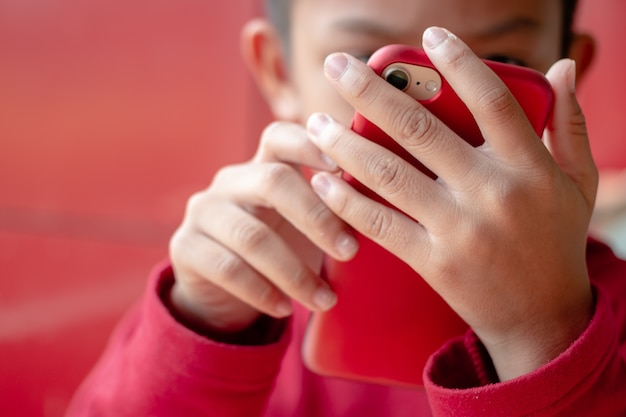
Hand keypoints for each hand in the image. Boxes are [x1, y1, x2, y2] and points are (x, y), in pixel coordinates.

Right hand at [168, 122, 356, 333]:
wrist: (224, 289)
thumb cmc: (280, 247)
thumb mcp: (303, 225)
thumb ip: (331, 208)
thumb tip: (383, 205)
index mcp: (262, 166)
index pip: (280, 136)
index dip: (311, 145)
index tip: (345, 167)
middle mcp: (230, 181)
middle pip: (272, 183)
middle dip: (317, 219)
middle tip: (350, 252)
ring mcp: (203, 212)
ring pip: (252, 237)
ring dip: (294, 272)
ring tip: (325, 301)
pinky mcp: (185, 248)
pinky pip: (228, 269)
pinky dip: (263, 291)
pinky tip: (285, 308)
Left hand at [307, 27, 596, 379]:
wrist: (542, 318)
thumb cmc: (555, 241)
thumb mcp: (576, 183)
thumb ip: (570, 124)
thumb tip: (561, 67)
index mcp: (529, 167)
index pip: (491, 100)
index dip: (459, 62)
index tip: (427, 35)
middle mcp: (493, 193)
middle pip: (420, 129)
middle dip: (370, 91)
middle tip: (336, 65)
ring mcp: (460, 230)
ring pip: (390, 174)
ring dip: (345, 144)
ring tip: (314, 121)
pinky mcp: (433, 263)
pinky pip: (381, 224)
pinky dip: (346, 201)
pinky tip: (321, 179)